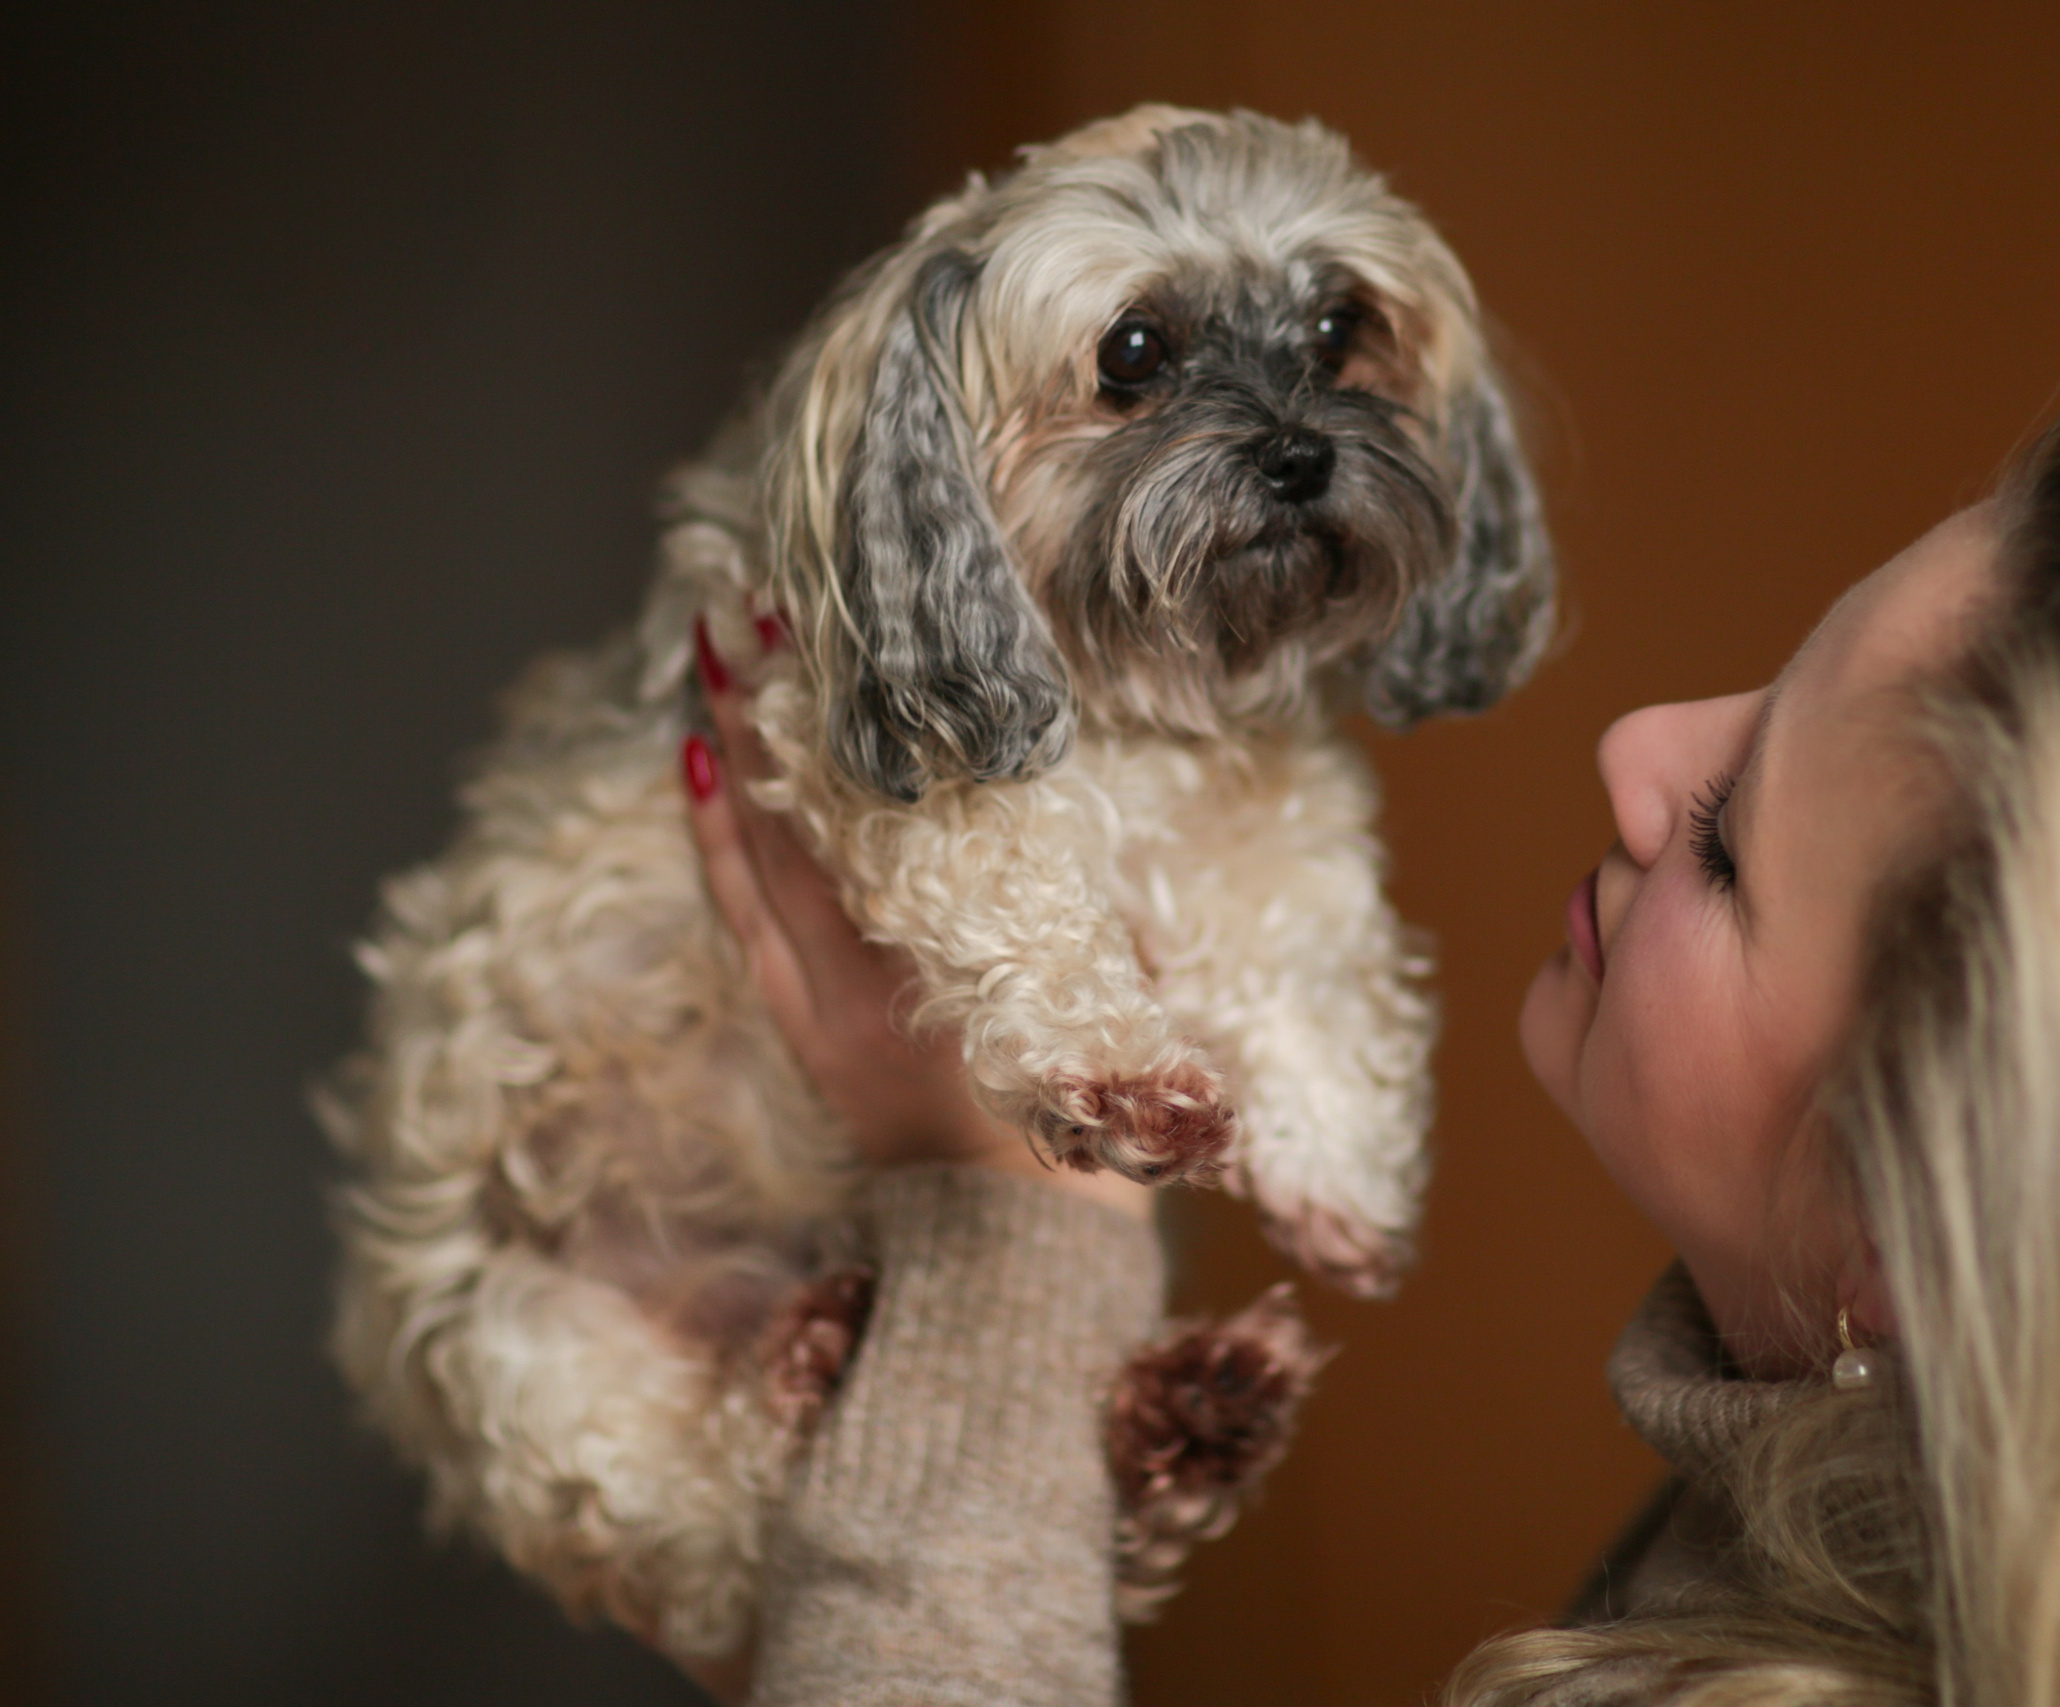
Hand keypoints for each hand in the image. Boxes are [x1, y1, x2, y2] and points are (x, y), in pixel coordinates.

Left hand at [681, 618, 1148, 1217]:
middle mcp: (856, 990)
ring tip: (709, 677)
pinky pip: (746, 927)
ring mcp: (819, 1015)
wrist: (1016, 1268)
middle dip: (765, 723)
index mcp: (929, 980)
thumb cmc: (1077, 1149)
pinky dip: (721, 854)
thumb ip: (1088, 930)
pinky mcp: (808, 1041)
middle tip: (741, 621)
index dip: (822, 738)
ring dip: (730, 771)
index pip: (858, 831)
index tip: (802, 645)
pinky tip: (698, 789)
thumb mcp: (1100, 1025)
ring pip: (753, 872)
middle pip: (792, 833)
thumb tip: (1085, 835)